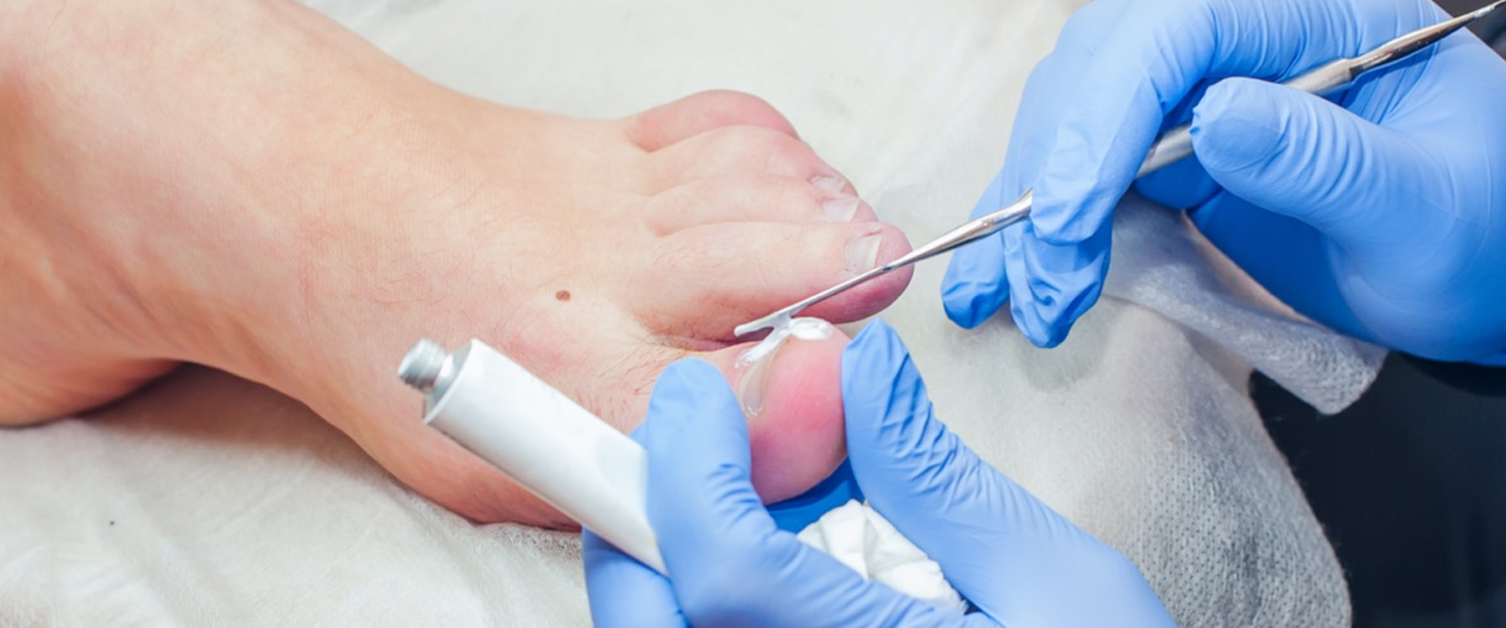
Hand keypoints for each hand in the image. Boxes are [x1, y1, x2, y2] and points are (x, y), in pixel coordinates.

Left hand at [583, 320, 1173, 626]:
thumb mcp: (1062, 584)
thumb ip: (939, 481)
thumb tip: (862, 374)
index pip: (724, 568)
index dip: (691, 466)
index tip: (701, 397)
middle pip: (651, 620)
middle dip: (647, 514)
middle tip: (698, 446)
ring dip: (670, 562)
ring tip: (745, 504)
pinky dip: (705, 605)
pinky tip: (778, 567)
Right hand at [941, 0, 1505, 361]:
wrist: (1473, 274)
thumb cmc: (1474, 236)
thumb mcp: (1424, 210)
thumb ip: (1329, 160)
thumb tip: (1214, 117)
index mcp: (1317, 18)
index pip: (1179, 26)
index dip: (1109, 112)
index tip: (1072, 216)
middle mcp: (1242, 42)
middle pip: (1103, 65)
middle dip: (1056, 172)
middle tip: (1048, 281)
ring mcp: (1198, 95)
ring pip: (1071, 115)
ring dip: (1030, 209)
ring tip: (1020, 298)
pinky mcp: (1169, 152)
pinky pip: (1079, 172)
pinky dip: (1031, 226)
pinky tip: (999, 280)